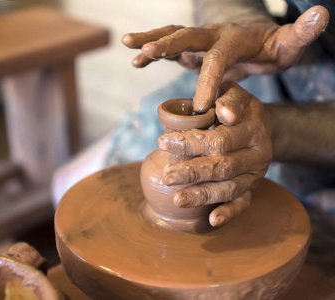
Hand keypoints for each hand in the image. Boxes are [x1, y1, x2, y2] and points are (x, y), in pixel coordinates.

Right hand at [122, 6, 328, 111]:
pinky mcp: (191, 49)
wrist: (256, 38)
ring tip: (128, 44)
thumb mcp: (289, 44)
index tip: (201, 106)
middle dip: (167, 43)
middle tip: (148, 51)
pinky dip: (151, 53)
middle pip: (187, 35)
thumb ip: (302, 33)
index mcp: (235, 39)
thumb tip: (323, 12)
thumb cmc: (272, 47)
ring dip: (150, 40)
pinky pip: (169, 48)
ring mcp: (199, 40)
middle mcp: (213, 35)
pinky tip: (136, 62)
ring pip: (172, 36)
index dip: (209, 80)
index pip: (219, 58)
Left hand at [157, 81, 272, 226]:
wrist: (262, 125)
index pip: (219, 139)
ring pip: (230, 188)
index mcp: (252, 129)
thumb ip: (227, 99)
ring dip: (203, 195)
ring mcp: (256, 174)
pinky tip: (212, 220)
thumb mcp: (233, 92)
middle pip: (223, 166)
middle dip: (192, 172)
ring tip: (178, 199)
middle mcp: (258, 154)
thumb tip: (224, 113)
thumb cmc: (237, 107)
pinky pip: (243, 203)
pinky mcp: (254, 187)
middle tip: (167, 177)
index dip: (190, 142)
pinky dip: (229, 212)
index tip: (162, 142)